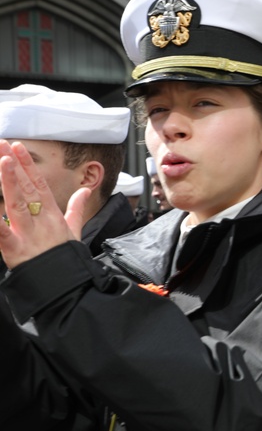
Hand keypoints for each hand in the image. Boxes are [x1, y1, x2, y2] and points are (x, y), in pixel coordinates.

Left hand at [0, 140, 86, 268]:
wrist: (66, 285)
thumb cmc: (66, 259)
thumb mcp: (74, 232)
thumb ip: (76, 209)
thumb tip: (83, 191)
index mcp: (53, 216)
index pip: (40, 185)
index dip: (28, 166)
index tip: (18, 147)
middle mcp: (41, 222)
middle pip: (27, 189)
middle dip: (15, 166)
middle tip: (4, 145)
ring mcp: (29, 235)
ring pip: (17, 204)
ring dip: (10, 182)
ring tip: (2, 161)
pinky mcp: (15, 250)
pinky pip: (1, 234)